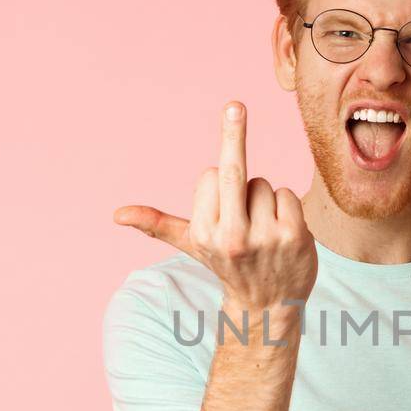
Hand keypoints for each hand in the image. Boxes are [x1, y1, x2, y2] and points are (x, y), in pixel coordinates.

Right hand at [114, 101, 316, 319]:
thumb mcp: (192, 245)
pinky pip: (287, 194)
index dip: (218, 183)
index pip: (211, 176)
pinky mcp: (294, 236)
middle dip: (232, 133)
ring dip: (264, 199)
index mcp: (203, 233)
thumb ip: (158, 224)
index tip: (221, 206)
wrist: (269, 306)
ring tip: (263, 230)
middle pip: (232, 170)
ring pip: (263, 184)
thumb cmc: (229, 265)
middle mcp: (231, 236)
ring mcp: (265, 237)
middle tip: (234, 104)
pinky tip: (282, 231)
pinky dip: (287, 206)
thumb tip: (116, 215)